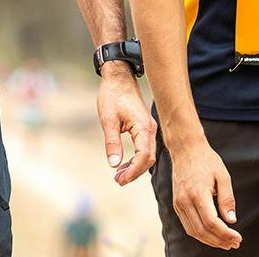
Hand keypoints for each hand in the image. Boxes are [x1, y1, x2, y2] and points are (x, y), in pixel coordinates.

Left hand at [96, 67, 156, 185]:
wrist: (119, 77)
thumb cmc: (113, 95)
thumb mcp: (108, 119)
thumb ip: (112, 142)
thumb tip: (114, 165)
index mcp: (143, 127)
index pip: (144, 156)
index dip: (133, 171)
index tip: (120, 180)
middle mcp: (150, 129)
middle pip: (148, 159)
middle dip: (134, 172)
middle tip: (118, 180)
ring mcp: (149, 128)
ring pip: (147, 155)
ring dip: (135, 167)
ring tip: (119, 176)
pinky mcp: (144, 127)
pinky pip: (144, 148)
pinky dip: (135, 159)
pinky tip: (123, 164)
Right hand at [170, 135, 239, 248]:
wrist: (185, 148)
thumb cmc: (206, 160)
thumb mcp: (223, 175)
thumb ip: (227, 199)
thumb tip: (231, 220)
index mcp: (198, 193)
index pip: (211, 222)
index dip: (225, 234)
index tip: (237, 238)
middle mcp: (185, 200)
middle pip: (202, 231)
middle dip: (219, 241)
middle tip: (234, 244)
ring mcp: (178, 203)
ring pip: (193, 231)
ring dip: (210, 241)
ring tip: (224, 242)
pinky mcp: (177, 204)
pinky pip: (187, 225)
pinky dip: (200, 234)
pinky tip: (211, 234)